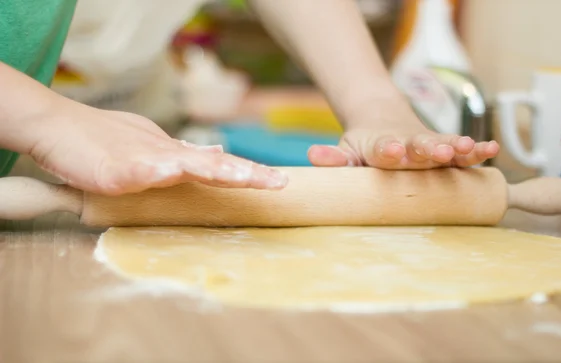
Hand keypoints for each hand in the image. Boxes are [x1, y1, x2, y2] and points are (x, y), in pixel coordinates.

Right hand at [28, 102, 287, 194]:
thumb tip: (210, 155)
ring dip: (218, 169)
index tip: (280, 180)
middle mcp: (166, 154)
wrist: (58, 127)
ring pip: (186, 163)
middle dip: (249, 173)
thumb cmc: (101, 141)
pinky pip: (139, 170)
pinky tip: (170, 173)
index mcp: (175, 156)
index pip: (219, 165)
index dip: (249, 172)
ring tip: (245, 177)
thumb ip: (179, 157)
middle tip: (280, 182)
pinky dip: (156, 170)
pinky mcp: (117, 167)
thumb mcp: (149, 151)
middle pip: (215, 164)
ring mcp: (144, 159)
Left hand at [307, 98, 499, 168]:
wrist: (380, 117)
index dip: (390, 150)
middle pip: (420, 146)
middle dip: (430, 149)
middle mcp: (407, 144)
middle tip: (441, 152)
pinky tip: (493, 149)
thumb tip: (313, 156)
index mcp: (380, 146)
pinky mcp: (443, 147)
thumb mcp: (346, 151)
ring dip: (457, 148)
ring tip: (471, 149)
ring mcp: (427, 145)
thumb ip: (334, 158)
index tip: (394, 150)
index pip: (384, 149)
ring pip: (445, 145)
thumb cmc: (363, 145)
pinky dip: (476, 150)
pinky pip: (461, 150)